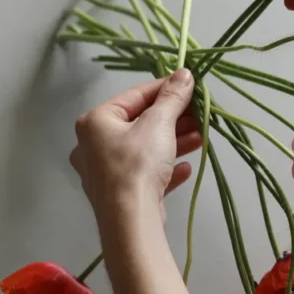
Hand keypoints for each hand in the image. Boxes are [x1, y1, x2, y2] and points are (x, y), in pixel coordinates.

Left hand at [70, 70, 201, 227]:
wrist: (130, 220)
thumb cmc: (138, 163)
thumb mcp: (159, 123)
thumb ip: (172, 97)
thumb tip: (184, 73)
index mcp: (95, 121)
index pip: (135, 96)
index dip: (165, 89)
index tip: (190, 86)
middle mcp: (92, 144)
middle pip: (140, 124)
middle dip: (173, 120)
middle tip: (199, 116)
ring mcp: (103, 172)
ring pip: (143, 149)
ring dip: (173, 143)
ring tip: (200, 139)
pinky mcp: (117, 194)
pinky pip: (143, 174)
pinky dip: (164, 168)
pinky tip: (185, 168)